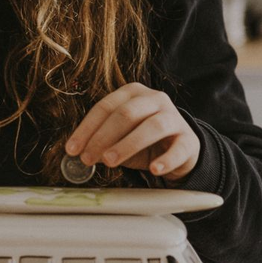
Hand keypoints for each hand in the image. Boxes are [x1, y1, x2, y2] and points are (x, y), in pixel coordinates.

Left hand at [65, 82, 199, 183]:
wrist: (180, 149)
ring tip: (110, 162)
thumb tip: (79, 152)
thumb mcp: (120, 138)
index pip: (105, 107)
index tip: (72, 149)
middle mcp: (155, 99)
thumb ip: (102, 141)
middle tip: (87, 158)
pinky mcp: (189, 140)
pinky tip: (154, 169)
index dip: (86, 128)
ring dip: (127, 145)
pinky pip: (178, 148)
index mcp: (133, 93)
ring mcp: (174, 118)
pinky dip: (165, 159)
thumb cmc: (144, 141)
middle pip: (126, 114)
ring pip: (152, 127)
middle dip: (103, 137)